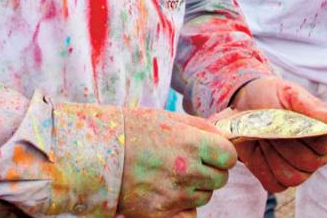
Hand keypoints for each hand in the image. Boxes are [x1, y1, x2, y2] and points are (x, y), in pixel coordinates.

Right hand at [118, 108, 236, 216]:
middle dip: (210, 171)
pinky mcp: (160, 213)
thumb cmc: (133, 129)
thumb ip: (201, 128)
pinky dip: (182, 207)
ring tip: (170, 174)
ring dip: (194, 188)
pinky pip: (189, 214)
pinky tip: (166, 193)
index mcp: (191, 143)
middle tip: (188, 162)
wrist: (97, 151)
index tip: (211, 151)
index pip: (229, 157)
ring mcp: (174, 195)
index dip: (222, 154)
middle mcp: (186, 171)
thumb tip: (226, 135)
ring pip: (204, 197)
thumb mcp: (169, 118)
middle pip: (220, 179)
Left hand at [225, 77, 326, 192]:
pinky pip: (275, 184)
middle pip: (309, 163)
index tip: (288, 118)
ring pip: (293, 178)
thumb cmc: (272, 96)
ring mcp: (299, 170)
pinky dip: (262, 167)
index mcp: (326, 134)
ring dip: (273, 155)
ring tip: (265, 136)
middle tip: (271, 126)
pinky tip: (259, 150)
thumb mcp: (290, 95)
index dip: (304, 134)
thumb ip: (313, 109)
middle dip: (285, 143)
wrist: (245, 104)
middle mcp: (317, 155)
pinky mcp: (278, 179)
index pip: (325, 145)